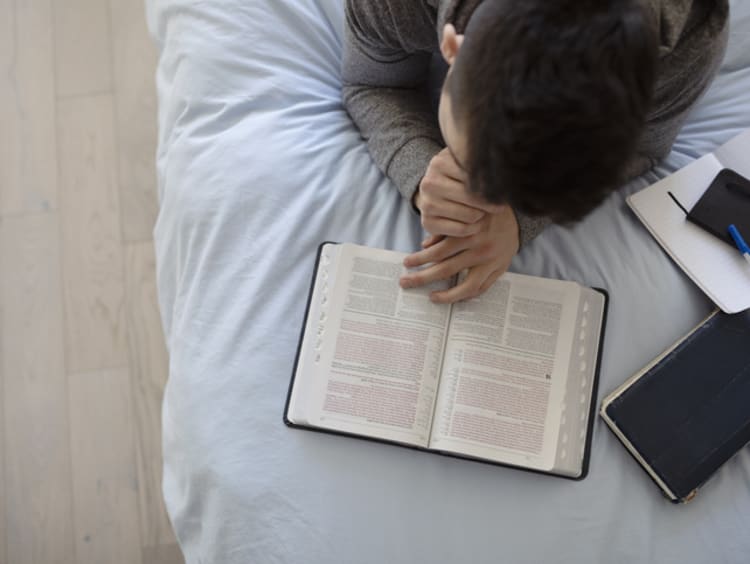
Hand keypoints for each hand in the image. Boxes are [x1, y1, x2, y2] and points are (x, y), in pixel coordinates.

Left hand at [400, 206, 519, 302]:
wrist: (517, 216)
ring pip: (464, 285)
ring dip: (445, 295)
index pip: (438, 251)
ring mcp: (491, 262)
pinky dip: (466, 295)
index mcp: (468, 232)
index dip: (420, 259)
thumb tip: (424, 245)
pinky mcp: (500, 270)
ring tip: (430, 297)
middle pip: (445, 269)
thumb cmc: (484, 214)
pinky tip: (452, 297)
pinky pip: (481, 289)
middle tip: (405, 282)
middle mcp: (480, 248)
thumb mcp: (464, 214)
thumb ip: (445, 230)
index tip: (407, 263)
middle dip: (422, 277)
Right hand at [415, 148, 501, 236]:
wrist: (435, 190)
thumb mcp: (467, 163)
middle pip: (474, 198)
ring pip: (471, 216)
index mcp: (440, 164)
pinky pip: (462, 230)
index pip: (476, 177)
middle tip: (499, 205)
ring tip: (485, 211)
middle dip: (490, 203)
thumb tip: (506, 170)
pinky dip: (474, 228)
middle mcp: (430, 183)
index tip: (506, 190)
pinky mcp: (427, 222)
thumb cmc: (458, 175)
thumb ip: (483, 165)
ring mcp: (427, 204)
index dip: (495, 186)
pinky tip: (478, 223)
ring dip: (482, 216)